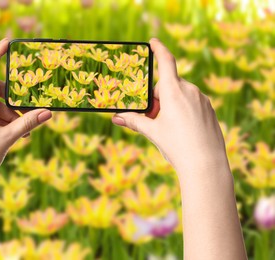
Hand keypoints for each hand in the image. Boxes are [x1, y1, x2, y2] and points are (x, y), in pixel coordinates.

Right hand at [112, 38, 227, 174]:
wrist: (206, 164)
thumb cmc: (177, 146)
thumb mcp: (152, 132)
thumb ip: (134, 121)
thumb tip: (116, 117)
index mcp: (174, 91)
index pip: (166, 61)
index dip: (159, 49)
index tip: (153, 41)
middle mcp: (190, 90)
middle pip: (168, 85)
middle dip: (158, 97)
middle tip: (152, 118)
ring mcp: (202, 99)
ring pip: (181, 94)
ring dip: (170, 104)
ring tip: (167, 127)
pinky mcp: (209, 109)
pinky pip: (192, 102)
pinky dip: (183, 110)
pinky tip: (182, 130)